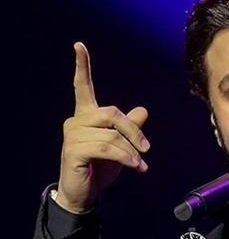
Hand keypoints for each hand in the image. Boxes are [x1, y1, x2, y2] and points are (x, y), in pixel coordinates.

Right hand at [55, 42, 150, 213]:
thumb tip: (143, 110)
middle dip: (134, 131)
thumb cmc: (100, 167)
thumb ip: (130, 128)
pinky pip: (107, 148)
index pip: (82, 86)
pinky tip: (136, 167)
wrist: (84, 193)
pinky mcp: (73, 150)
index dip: (82, 66)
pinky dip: (126, 158)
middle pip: (113, 113)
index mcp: (86, 115)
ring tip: (139, 164)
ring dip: (131, 151)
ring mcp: (72, 135)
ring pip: (112, 134)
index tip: (78, 45)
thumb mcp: (121, 145)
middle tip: (146, 149)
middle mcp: (76, 121)